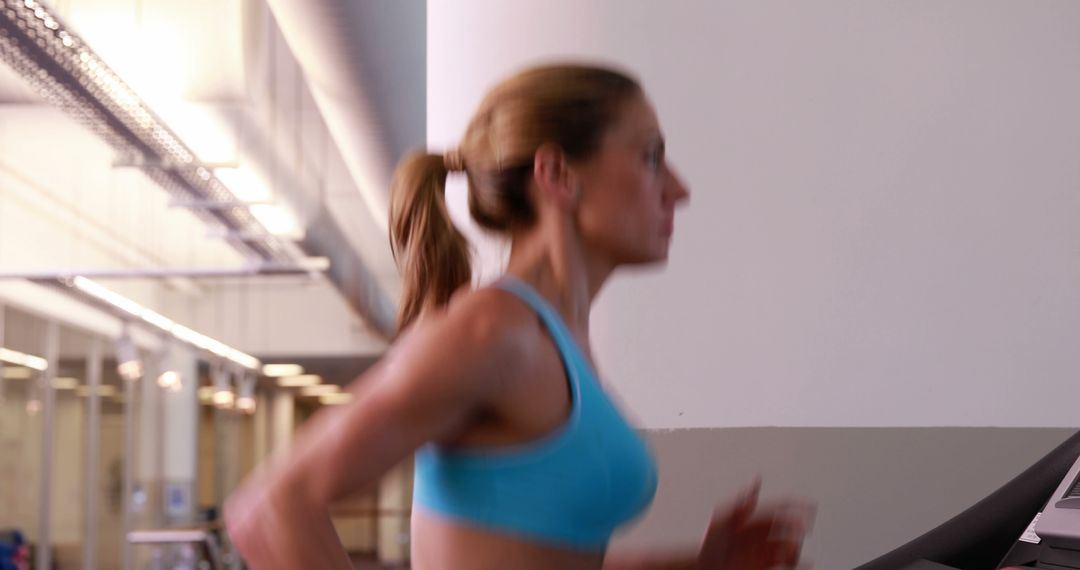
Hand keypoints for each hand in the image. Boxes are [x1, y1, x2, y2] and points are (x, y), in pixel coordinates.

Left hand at [697, 478, 815, 569]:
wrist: (705, 567)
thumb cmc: (711, 543)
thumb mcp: (721, 520)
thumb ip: (740, 503)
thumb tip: (756, 480)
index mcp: (753, 517)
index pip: (779, 506)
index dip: (796, 505)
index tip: (811, 505)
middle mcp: (761, 532)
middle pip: (788, 526)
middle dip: (797, 528)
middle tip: (801, 532)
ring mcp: (764, 548)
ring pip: (790, 544)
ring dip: (796, 547)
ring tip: (791, 554)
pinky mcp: (766, 563)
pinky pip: (788, 561)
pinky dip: (800, 561)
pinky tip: (806, 563)